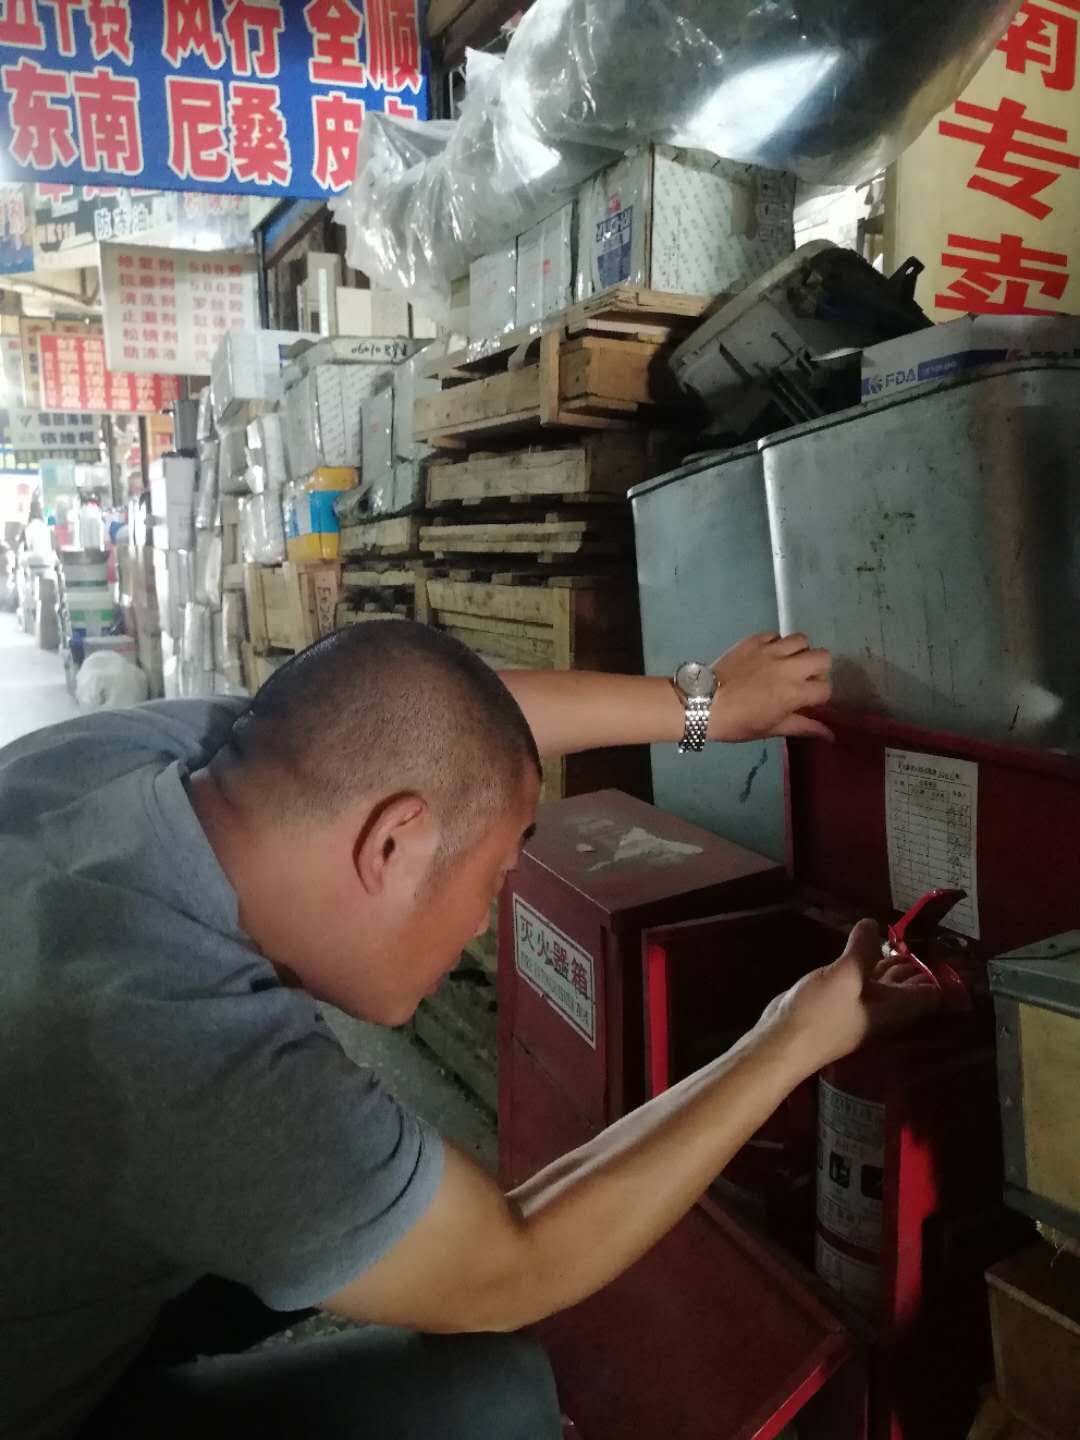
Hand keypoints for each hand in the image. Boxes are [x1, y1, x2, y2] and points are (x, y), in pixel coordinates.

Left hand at [707, 633, 833, 742]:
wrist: (702, 704)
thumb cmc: (738, 722)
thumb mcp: (772, 729)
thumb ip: (804, 727)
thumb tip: (830, 735)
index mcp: (794, 692)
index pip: (825, 688)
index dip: (819, 696)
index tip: (807, 701)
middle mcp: (788, 667)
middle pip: (823, 657)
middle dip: (818, 669)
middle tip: (803, 679)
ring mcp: (771, 650)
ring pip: (802, 640)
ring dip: (800, 652)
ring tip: (787, 663)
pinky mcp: (754, 640)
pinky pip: (776, 635)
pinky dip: (777, 643)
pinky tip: (768, 655)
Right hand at [756, 920, 942, 1075]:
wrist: (783, 1042)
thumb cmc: (822, 1013)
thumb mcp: (846, 974)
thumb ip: (863, 948)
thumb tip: (873, 925)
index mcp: (894, 1008)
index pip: (931, 994)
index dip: (938, 971)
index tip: (939, 944)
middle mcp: (883, 1010)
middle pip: (909, 987)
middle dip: (915, 963)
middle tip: (917, 933)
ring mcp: (860, 1008)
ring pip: (885, 984)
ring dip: (891, 963)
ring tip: (894, 935)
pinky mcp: (840, 1005)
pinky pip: (863, 983)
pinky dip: (868, 966)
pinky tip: (862, 950)